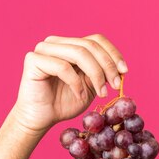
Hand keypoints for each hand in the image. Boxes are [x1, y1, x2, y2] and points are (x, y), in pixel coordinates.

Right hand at [9, 34, 126, 134]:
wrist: (41, 119)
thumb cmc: (64, 103)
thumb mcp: (89, 87)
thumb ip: (101, 74)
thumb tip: (119, 68)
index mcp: (69, 45)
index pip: (96, 40)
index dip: (113, 53)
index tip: (124, 71)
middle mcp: (56, 43)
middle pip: (89, 46)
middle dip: (107, 66)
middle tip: (116, 85)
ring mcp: (43, 49)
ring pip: (79, 53)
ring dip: (95, 74)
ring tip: (101, 93)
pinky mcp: (33, 60)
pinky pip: (63, 66)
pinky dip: (76, 82)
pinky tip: (79, 95)